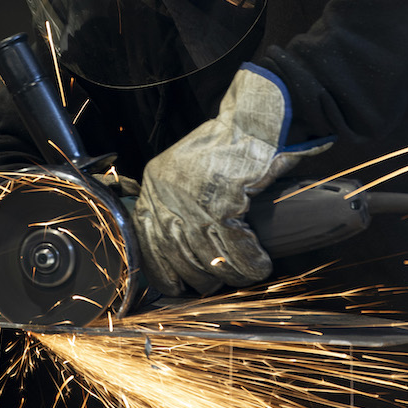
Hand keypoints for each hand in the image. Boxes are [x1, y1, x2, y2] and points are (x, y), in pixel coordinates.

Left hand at [134, 64, 330, 295]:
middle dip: (196, 275)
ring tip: (239, 278)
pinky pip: (237, 249)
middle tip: (211, 285)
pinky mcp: (225, 203)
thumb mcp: (184, 167)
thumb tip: (181, 238)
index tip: (173, 285)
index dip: (161, 268)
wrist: (254, 122)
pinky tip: (259, 268)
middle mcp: (168, 193)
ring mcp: (195, 199)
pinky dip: (249, 263)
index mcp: (154, 184)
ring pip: (207, 256)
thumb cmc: (226, 143)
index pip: (148, 239)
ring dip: (227, 273)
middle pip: (177, 253)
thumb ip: (176, 198)